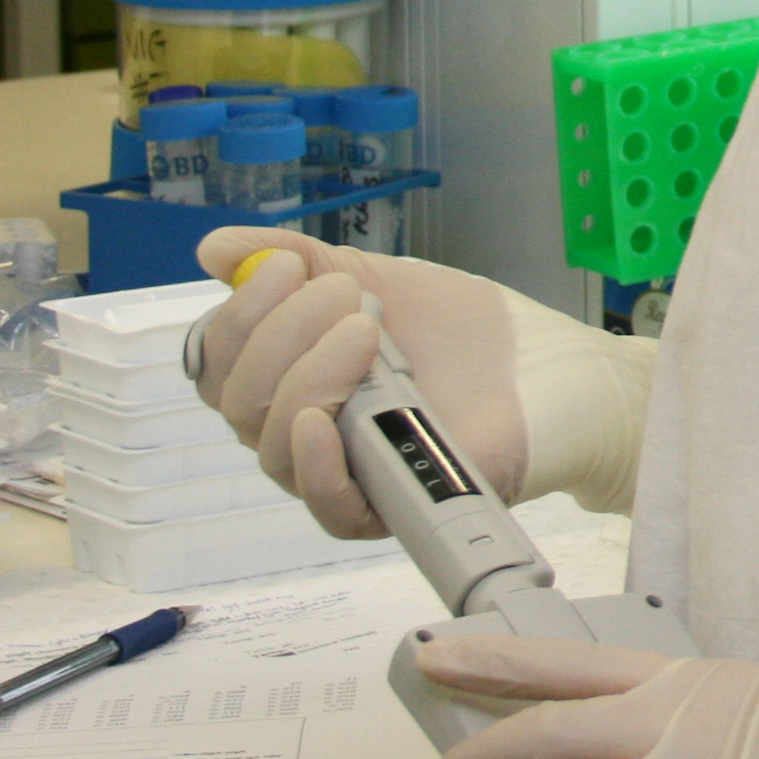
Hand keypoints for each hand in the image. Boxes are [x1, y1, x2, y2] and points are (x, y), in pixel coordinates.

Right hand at [190, 229, 530, 537]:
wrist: (547, 365)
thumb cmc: (463, 330)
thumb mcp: (375, 279)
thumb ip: (298, 262)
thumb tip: (211, 251)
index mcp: (289, 376)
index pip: (217, 363)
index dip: (238, 315)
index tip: (287, 267)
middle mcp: (302, 429)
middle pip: (238, 401)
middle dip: (282, 335)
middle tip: (350, 299)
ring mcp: (343, 470)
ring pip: (273, 447)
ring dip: (308, 378)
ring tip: (367, 333)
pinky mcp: (386, 507)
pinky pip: (324, 507)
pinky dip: (313, 465)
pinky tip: (320, 423)